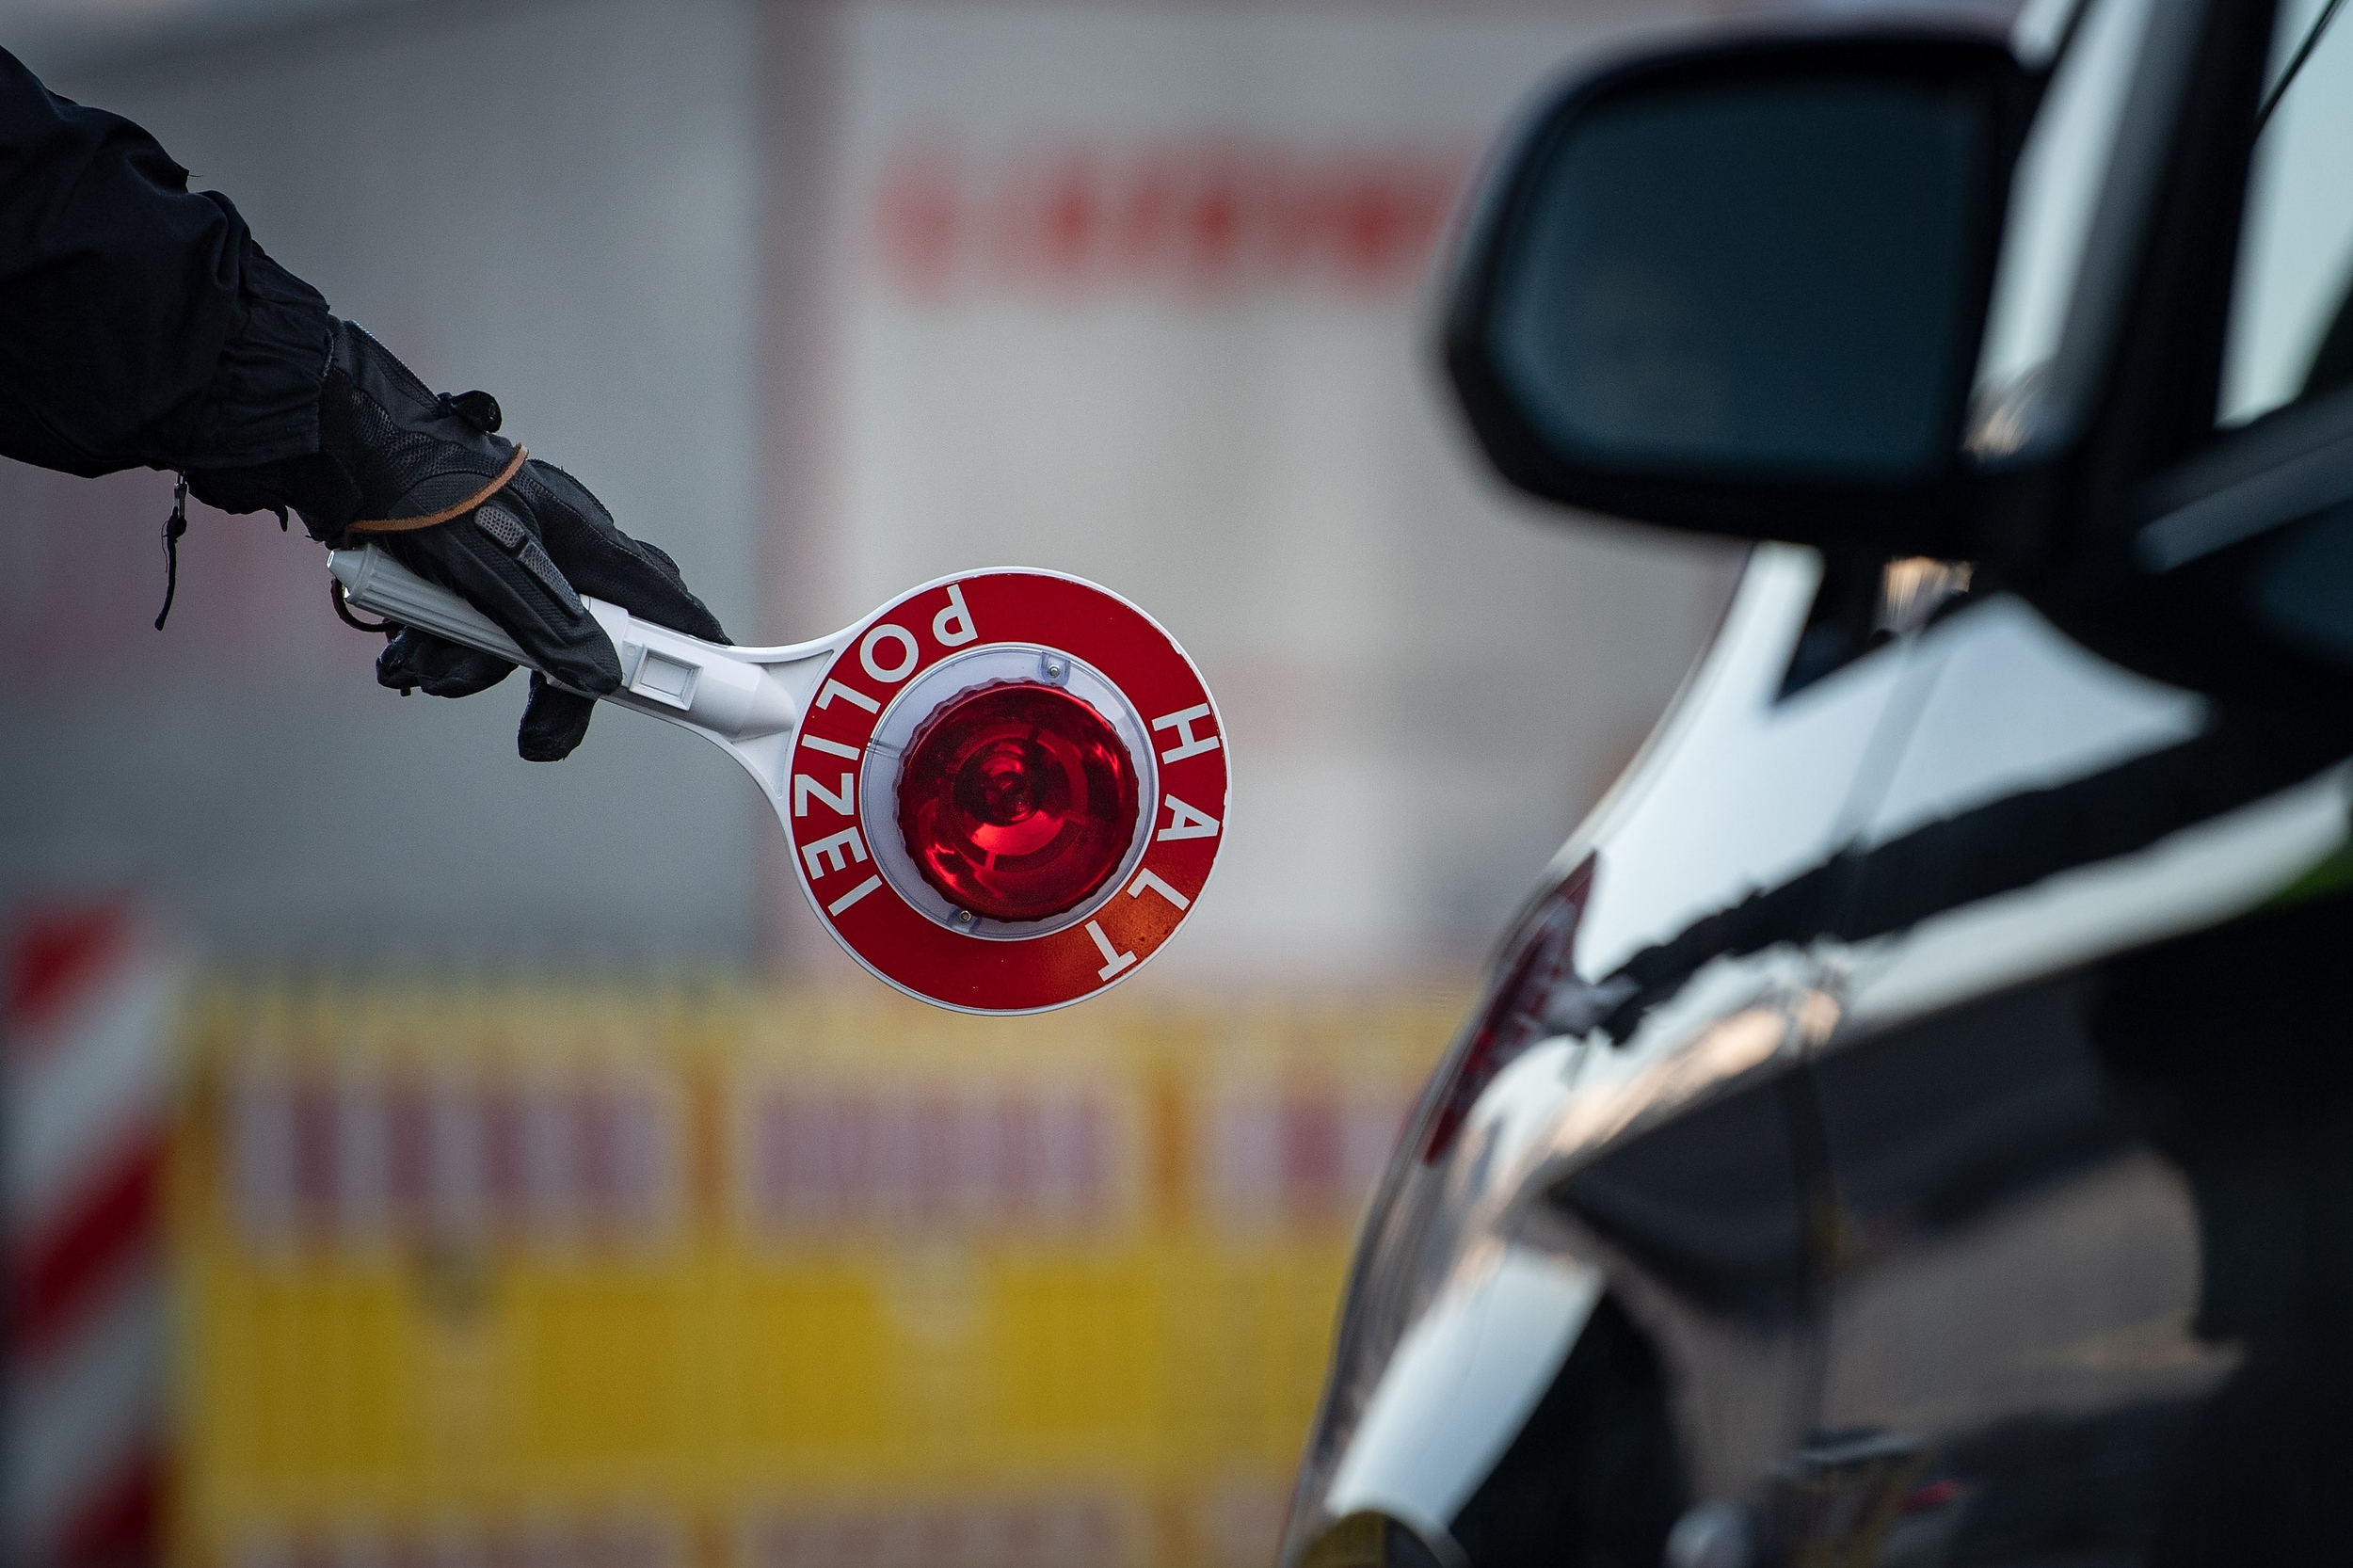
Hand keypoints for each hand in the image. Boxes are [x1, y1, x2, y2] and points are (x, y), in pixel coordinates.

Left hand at [188, 319, 725, 759]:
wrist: (331, 447)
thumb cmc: (423, 481)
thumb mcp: (493, 559)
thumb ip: (549, 621)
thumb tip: (600, 679)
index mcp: (581, 535)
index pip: (660, 593)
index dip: (691, 637)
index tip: (718, 676)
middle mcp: (550, 554)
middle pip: (584, 642)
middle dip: (550, 696)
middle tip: (535, 742)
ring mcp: (501, 568)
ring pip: (510, 648)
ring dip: (462, 668)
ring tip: (418, 662)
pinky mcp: (454, 578)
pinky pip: (462, 636)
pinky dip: (433, 650)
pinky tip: (402, 647)